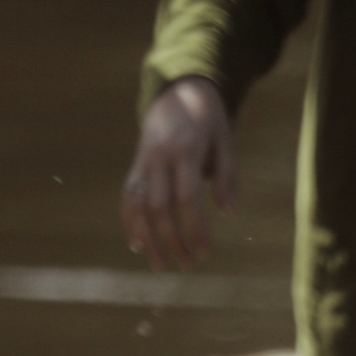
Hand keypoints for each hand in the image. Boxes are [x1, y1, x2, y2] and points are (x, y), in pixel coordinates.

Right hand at [122, 76, 234, 268]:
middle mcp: (158, 157)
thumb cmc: (209, 121)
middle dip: (171, 240)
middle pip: (158, 206)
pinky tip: (138, 244)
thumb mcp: (226, 142)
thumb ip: (227, 176)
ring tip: (160, 264)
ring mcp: (143, 161)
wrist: (178, 90)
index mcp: (184, 152)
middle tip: (188, 265)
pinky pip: (128, 195)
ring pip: (136, 204)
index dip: (195, 228)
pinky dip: (130, 220)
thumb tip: (227, 211)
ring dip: (146, 237)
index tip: (205, 252)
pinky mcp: (136, 164)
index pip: (187, 199)